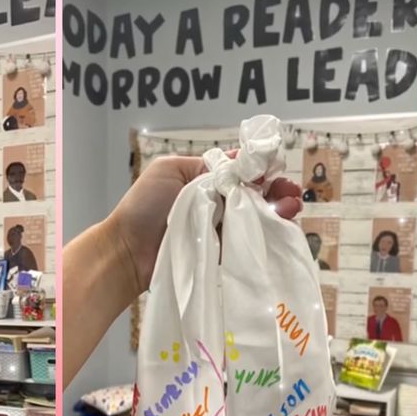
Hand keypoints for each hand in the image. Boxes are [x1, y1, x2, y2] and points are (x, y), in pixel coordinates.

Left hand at [105, 152, 303, 295]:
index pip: (244, 172)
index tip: (275, 172)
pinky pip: (247, 245)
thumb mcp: (171, 170)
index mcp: (206, 180)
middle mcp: (217, 204)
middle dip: (278, 192)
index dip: (263, 170)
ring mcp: (221, 230)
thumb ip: (207, 165)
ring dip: (277, 213)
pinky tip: (276, 230)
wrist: (127, 251)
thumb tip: (242, 161)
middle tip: (289, 195)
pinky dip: (263, 238)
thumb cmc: (143, 207)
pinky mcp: (221, 254)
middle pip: (257, 196)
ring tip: (288, 210)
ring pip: (257, 220)